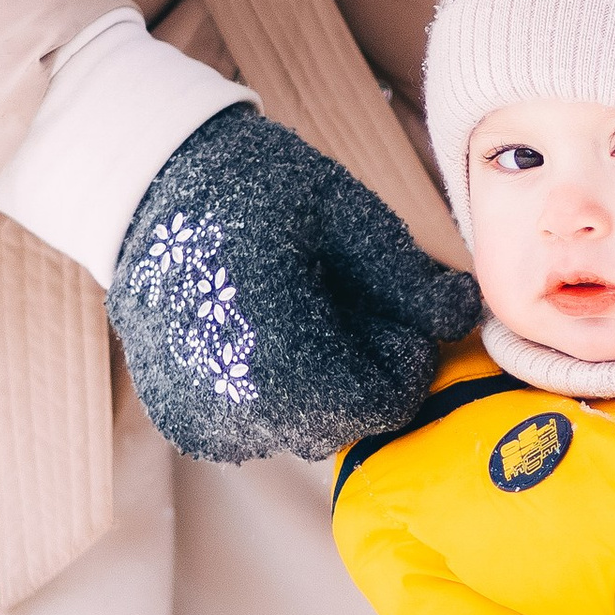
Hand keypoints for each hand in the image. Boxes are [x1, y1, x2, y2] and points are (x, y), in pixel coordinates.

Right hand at [108, 112, 477, 463]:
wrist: (149, 185)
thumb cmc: (257, 189)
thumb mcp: (346, 216)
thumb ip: (408, 279)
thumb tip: (464, 316)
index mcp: (278, 356)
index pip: (383, 402)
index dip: (401, 357)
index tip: (387, 306)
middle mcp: (234, 407)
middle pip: (344, 422)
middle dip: (361, 370)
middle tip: (339, 300)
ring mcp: (202, 419)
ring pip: (301, 430)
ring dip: (318, 384)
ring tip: (293, 309)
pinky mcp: (181, 420)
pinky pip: (255, 428)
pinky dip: (274, 392)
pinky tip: (259, 331)